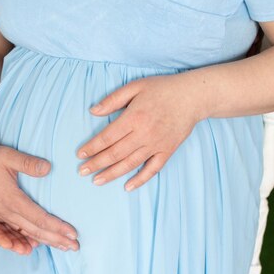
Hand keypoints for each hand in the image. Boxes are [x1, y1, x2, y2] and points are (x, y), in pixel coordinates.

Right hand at [0, 145, 78, 251]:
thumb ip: (28, 163)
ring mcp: (1, 216)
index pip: (40, 219)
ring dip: (44, 242)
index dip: (58, 228)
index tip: (73, 234)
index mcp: (13, 201)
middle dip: (57, 239)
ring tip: (61, 248)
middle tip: (75, 246)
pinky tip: (33, 246)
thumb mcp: (7, 156)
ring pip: (26, 234)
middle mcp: (8, 212)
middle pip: (36, 231)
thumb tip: (47, 168)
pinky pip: (12, 233)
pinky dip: (24, 241)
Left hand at [77, 75, 203, 190]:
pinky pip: (152, 169)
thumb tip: (93, 111)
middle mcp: (144, 134)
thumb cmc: (162, 89)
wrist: (193, 96)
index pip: (107, 137)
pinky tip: (127, 187)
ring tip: (97, 181)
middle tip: (82, 171)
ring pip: (130, 164)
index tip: (80, 154)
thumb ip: (113, 100)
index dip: (92, 147)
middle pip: (115, 153)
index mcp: (134, 117)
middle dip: (96, 164)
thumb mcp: (135, 86)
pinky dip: (140, 179)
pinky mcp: (167, 151)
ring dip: (112, 174)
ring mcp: (156, 144)